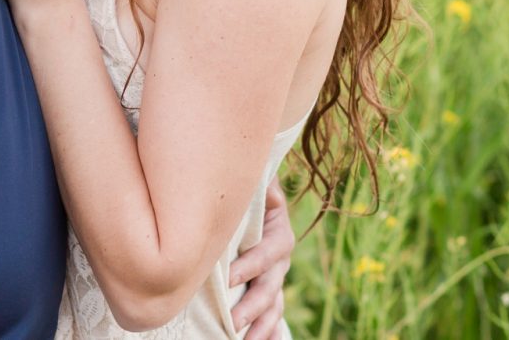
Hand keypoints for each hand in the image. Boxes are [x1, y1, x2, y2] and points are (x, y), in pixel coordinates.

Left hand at [228, 177, 294, 337]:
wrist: (244, 193)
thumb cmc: (243, 188)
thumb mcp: (254, 183)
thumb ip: (260, 186)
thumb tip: (261, 190)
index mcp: (277, 229)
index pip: (271, 250)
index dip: (252, 264)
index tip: (229, 278)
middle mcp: (280, 256)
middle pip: (272, 284)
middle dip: (253, 305)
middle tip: (232, 321)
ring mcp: (274, 275)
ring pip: (273, 304)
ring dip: (262, 326)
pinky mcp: (266, 288)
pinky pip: (272, 313)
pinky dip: (271, 330)